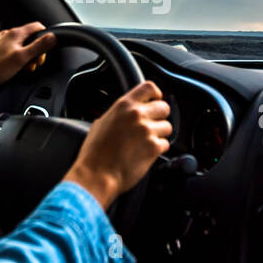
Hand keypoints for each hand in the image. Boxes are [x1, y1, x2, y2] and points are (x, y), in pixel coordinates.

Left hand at [0, 22, 55, 89]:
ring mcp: (3, 43)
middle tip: (36, 62)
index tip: (48, 47)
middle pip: (31, 38)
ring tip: (26, 67)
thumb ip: (39, 46)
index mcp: (15, 33)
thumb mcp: (23, 57)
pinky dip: (20, 59)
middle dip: (37, 50)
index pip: (37, 27)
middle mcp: (8, 35)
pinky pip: (15, 51)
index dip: (46, 36)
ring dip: (28, 56)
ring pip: (23, 46)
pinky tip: (17, 68)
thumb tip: (52, 37)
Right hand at [62, 80, 171, 209]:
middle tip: (151, 126)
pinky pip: (166, 144)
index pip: (150, 87)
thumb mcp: (101, 123)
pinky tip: (145, 153)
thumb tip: (126, 112)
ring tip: (146, 142)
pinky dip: (158, 149)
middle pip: (164, 107)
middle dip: (160, 117)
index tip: (155, 101)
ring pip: (168, 127)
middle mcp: (137, 115)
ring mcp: (147, 131)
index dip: (156, 94)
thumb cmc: (94, 153)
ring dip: (160, 134)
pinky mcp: (154, 148)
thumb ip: (118, 113)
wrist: (96, 174)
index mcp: (124, 105)